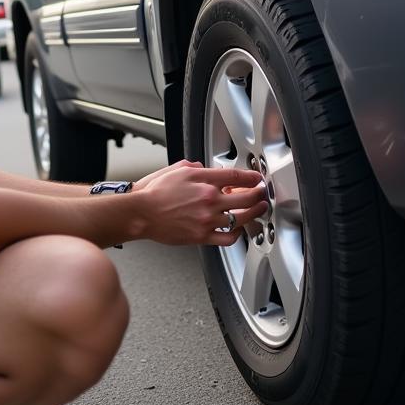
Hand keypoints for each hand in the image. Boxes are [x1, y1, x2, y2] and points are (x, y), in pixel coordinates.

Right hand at [132, 162, 268, 246]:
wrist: (142, 213)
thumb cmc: (155, 192)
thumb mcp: (177, 170)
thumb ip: (197, 167)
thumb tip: (208, 168)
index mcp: (203, 181)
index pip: (235, 176)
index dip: (251, 177)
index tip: (257, 178)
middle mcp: (208, 200)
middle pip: (245, 197)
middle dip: (258, 194)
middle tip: (262, 193)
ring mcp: (207, 220)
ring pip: (241, 217)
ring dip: (254, 213)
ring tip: (258, 210)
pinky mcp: (202, 236)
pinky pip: (228, 237)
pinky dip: (237, 233)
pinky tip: (238, 228)